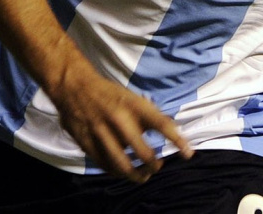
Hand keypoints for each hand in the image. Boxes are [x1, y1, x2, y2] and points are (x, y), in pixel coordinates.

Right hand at [51, 66, 192, 182]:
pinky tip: (122, 171)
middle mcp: (118, 119)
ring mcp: (101, 132)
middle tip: (157, 166)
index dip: (177, 140)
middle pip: (142, 152)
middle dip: (153, 165)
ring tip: (143, 175)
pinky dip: (117, 172)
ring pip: (123, 165)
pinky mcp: (87, 142)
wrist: (74, 86)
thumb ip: (149, 115)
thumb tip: (172, 130)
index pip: (161, 124)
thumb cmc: (109, 94)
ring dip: (136, 175)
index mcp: (133, 104)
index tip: (188, 153)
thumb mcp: (132, 98)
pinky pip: (105, 166)